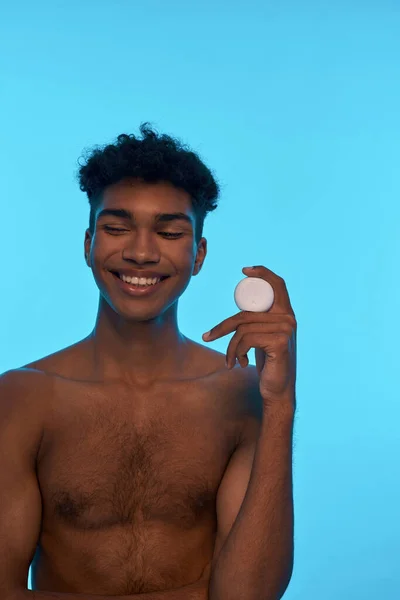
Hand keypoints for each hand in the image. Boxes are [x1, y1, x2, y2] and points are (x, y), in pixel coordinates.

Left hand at [202, 266, 296, 406]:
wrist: (277, 390)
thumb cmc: (267, 363)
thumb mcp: (264, 338)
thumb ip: (261, 325)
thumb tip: (240, 314)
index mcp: (286, 313)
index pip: (278, 284)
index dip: (262, 272)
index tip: (244, 270)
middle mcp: (289, 319)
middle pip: (246, 313)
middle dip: (222, 327)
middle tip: (207, 337)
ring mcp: (286, 330)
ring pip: (243, 328)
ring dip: (230, 347)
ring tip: (231, 360)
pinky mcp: (280, 342)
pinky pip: (247, 339)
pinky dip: (237, 352)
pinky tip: (241, 363)